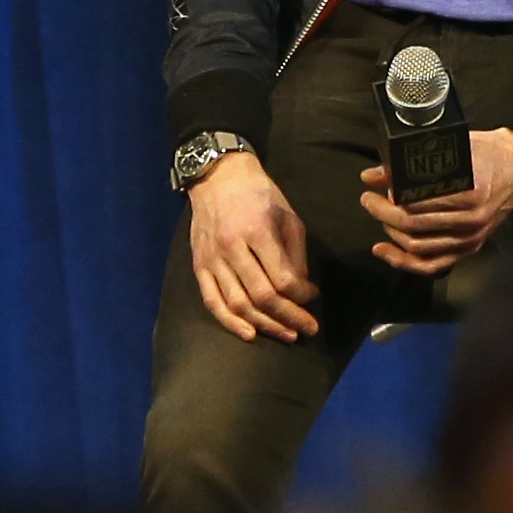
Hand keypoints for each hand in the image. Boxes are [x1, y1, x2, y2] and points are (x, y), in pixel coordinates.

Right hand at [187, 150, 319, 342]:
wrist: (217, 177)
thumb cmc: (259, 194)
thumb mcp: (287, 215)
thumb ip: (295, 254)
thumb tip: (302, 290)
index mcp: (258, 231)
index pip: (282, 278)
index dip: (301, 296)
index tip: (313, 297)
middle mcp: (232, 248)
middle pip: (262, 296)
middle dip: (289, 317)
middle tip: (308, 329)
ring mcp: (212, 259)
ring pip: (238, 304)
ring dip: (265, 325)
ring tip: (286, 334)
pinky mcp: (198, 266)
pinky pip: (212, 301)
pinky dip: (230, 322)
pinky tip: (250, 334)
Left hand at [359, 128, 512, 274]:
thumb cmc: (488, 153)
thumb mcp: (454, 147)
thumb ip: (412, 161)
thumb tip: (373, 175)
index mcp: (469, 192)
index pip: (417, 204)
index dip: (389, 200)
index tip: (373, 188)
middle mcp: (471, 220)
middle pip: (413, 226)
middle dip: (383, 214)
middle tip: (369, 200)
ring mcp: (471, 238)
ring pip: (418, 248)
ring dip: (391, 234)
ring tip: (380, 218)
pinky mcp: (469, 248)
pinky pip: (432, 265)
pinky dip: (404, 262)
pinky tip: (386, 250)